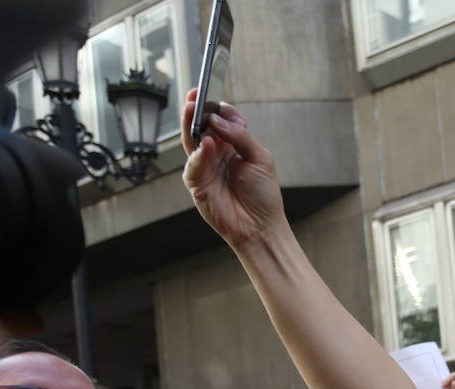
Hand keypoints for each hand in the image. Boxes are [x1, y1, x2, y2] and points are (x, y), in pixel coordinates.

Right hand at [181, 91, 285, 251]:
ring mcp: (205, 167)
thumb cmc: (263, 194)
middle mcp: (216, 153)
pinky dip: (199, 153)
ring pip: (191, 140)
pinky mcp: (197, 182)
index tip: (217, 99)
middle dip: (196, 109)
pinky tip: (206, 144)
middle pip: (201, 125)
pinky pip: (193, 163)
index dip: (218, 108)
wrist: (260, 226)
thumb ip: (240, 136)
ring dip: (191, 124)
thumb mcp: (260, 158)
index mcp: (232, 145)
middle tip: (195, 96)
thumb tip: (219, 120)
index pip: (220, 119)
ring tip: (194, 110)